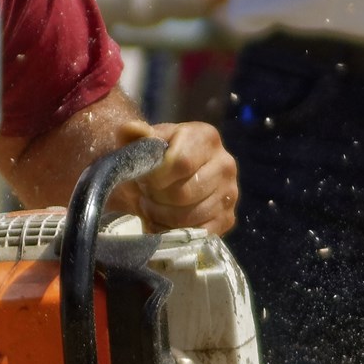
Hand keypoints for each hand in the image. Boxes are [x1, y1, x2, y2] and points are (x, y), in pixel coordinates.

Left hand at [111, 121, 237, 234]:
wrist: (171, 176)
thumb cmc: (156, 157)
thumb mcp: (143, 142)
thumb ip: (134, 135)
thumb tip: (133, 129)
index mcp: (206, 138)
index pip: (181, 163)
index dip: (155, 177)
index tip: (143, 179)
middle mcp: (226, 163)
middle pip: (184, 193)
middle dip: (156, 198)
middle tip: (146, 195)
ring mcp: (230, 193)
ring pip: (189, 216)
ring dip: (162, 216)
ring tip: (152, 207)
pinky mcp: (228, 218)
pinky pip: (198, 233)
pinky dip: (174, 232)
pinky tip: (163, 222)